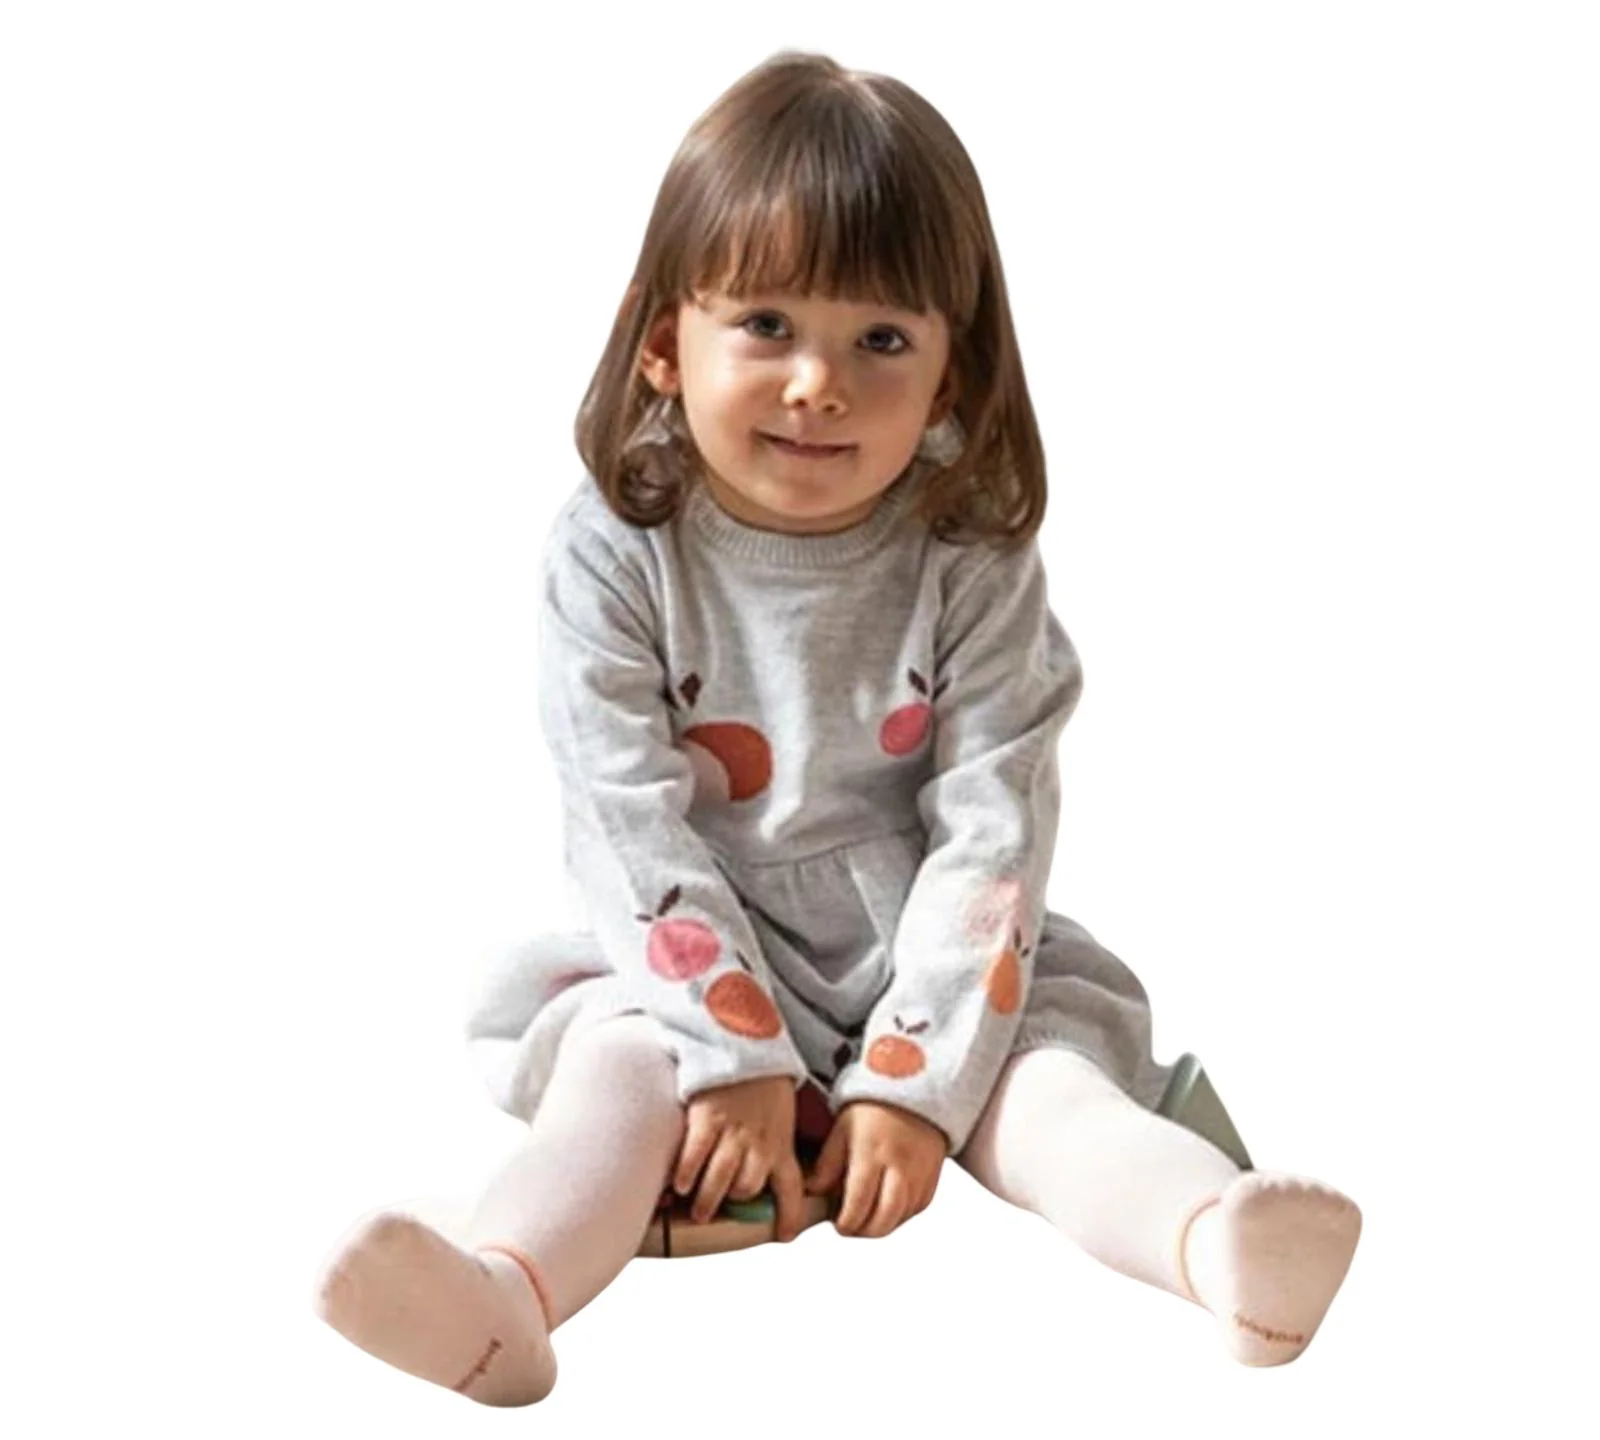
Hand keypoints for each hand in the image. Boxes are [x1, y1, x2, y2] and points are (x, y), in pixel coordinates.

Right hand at [673, 1074, 807, 1241]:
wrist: (746, 1039)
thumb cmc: (764, 1081)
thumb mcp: (781, 1115)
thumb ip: (774, 1144)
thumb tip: (767, 1175)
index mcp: (781, 1142)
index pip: (792, 1188)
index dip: (789, 1216)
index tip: (784, 1236)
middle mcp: (759, 1141)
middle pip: (748, 1188)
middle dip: (734, 1203)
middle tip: (719, 1210)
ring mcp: (732, 1130)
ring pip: (721, 1180)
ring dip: (707, 1201)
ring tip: (698, 1210)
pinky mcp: (707, 1116)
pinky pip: (695, 1155)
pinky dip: (686, 1174)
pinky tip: (679, 1183)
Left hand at [803, 1099, 945, 1238]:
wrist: (913, 1088)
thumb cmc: (872, 1109)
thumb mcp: (842, 1129)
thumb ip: (827, 1164)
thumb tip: (811, 1192)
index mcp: (871, 1154)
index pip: (858, 1205)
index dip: (845, 1223)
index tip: (838, 1223)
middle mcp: (898, 1167)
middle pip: (884, 1220)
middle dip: (864, 1231)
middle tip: (852, 1225)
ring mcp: (919, 1173)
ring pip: (902, 1218)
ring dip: (883, 1225)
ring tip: (867, 1216)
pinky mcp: (933, 1175)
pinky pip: (918, 1208)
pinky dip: (901, 1214)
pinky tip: (887, 1206)